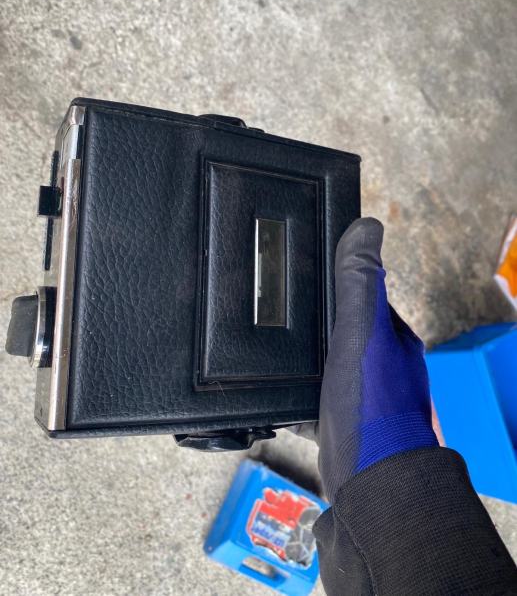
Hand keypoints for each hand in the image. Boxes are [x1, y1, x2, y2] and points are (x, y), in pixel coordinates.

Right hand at [295, 218, 437, 501]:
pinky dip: (298, 392)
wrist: (371, 482)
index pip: (363, 296)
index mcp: (391, 337)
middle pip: (343, 330)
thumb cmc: (371, 407)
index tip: (306, 273)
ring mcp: (364, 395)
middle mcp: (382, 365)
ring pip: (328, 364)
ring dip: (305, 358)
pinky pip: (315, 397)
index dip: (336, 283)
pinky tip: (276, 391)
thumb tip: (366, 226)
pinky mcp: (343, 423)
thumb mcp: (359, 334)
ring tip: (271, 347)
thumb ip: (358, 284)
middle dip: (315, 323)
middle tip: (278, 312)